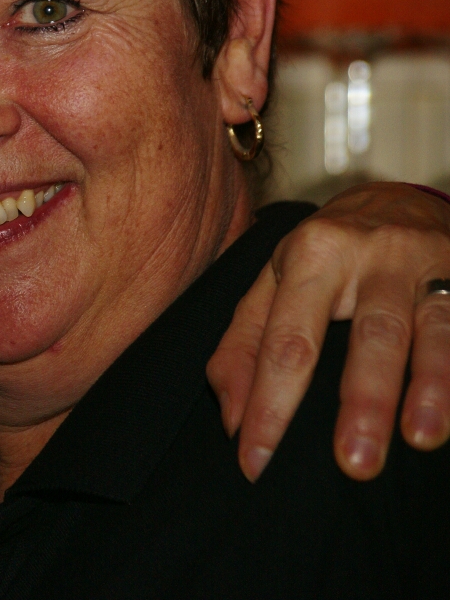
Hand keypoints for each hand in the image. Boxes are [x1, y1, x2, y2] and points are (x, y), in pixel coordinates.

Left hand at [207, 183, 449, 481]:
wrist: (399, 197)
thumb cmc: (324, 254)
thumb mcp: (272, 284)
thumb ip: (244, 346)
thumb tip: (233, 419)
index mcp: (311, 255)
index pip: (287, 342)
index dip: (270, 405)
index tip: (256, 463)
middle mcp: (373, 257)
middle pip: (371, 335)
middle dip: (362, 402)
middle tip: (352, 464)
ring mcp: (430, 267)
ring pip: (435, 329)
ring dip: (431, 388)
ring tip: (421, 439)